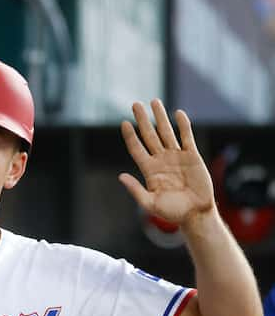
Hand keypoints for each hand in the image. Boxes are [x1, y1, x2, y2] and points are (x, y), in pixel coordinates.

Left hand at [119, 99, 215, 227]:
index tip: (124, 123)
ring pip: (166, 132)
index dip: (130, 136)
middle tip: (135, 104)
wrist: (195, 214)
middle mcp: (161, 160)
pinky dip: (183, 125)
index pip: (136, 148)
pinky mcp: (192, 156)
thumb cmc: (172, 212)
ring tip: (154, 101)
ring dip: (160, 117)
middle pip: (149, 135)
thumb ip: (135, 190)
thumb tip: (120, 176)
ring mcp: (176, 156)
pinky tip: (178, 113)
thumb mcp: (150, 203)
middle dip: (142, 120)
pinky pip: (186, 137)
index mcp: (149, 170)